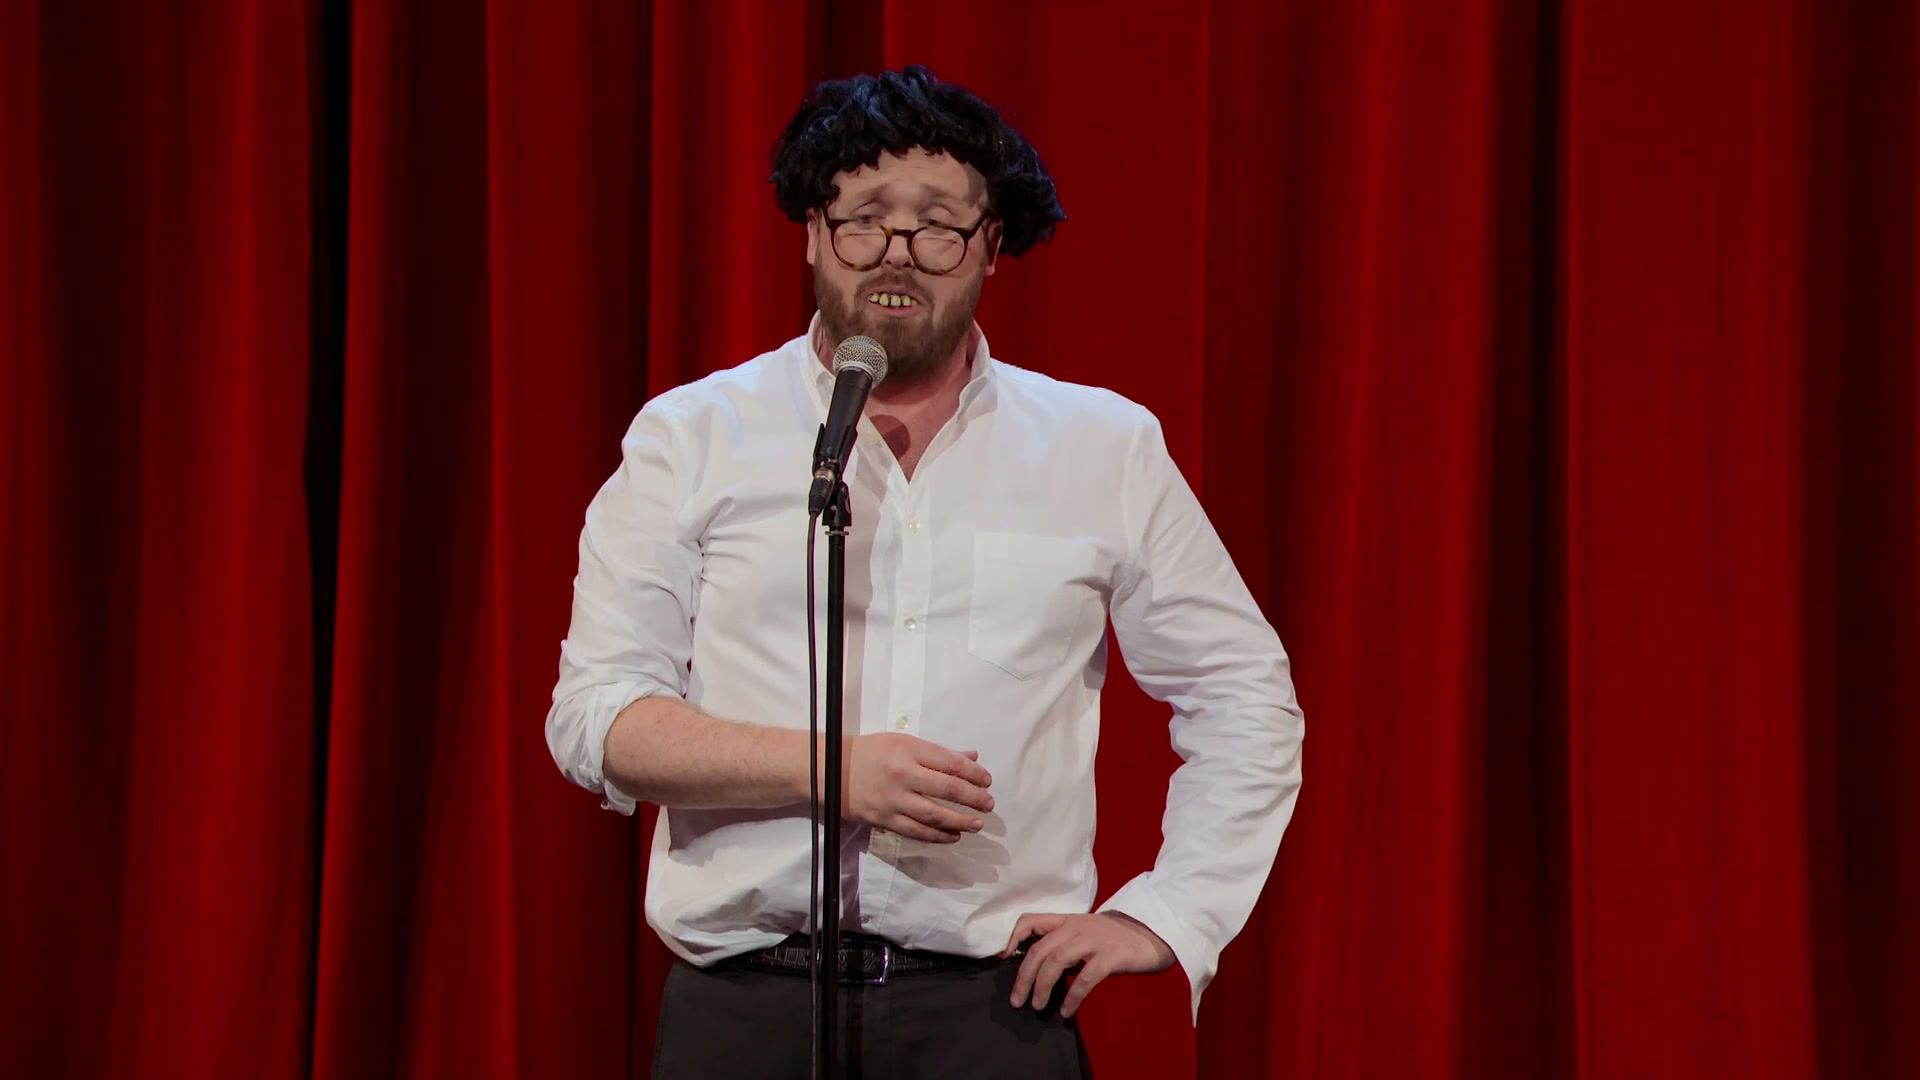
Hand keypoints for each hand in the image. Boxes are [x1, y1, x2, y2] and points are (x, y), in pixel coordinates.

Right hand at [832, 732, 993, 843]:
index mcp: (909, 750)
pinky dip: (937, 835)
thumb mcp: (904, 742)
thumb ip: (938, 753)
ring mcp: (893, 799)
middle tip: (988, 805)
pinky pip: (916, 831)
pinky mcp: (884, 819)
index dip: (973, 774)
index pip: (950, 763)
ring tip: (976, 824)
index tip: (987, 781)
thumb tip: (971, 759)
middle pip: (947, 789)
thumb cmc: (872, 752)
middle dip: (973, 798)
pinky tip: (952, 836)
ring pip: (934, 814)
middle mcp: (903, 774)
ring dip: (959, 821)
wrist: (832, 770)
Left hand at [1000, 912, 1174, 1018]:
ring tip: (1038, 1006)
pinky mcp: (1110, 956)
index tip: (1001, 958)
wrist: (1153, 930)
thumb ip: (1064, 940)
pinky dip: (1072, 997)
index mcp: (1067, 920)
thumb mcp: (1086, 929)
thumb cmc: (1117, 935)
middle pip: (1038, 950)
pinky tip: (1067, 1011)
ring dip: (1042, 987)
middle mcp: (1075, 927)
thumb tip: (1039, 964)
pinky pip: (1084, 978)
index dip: (1011, 938)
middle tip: (1017, 1000)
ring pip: (1055, 962)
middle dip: (1023, 977)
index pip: (1030, 920)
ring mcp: (1093, 940)